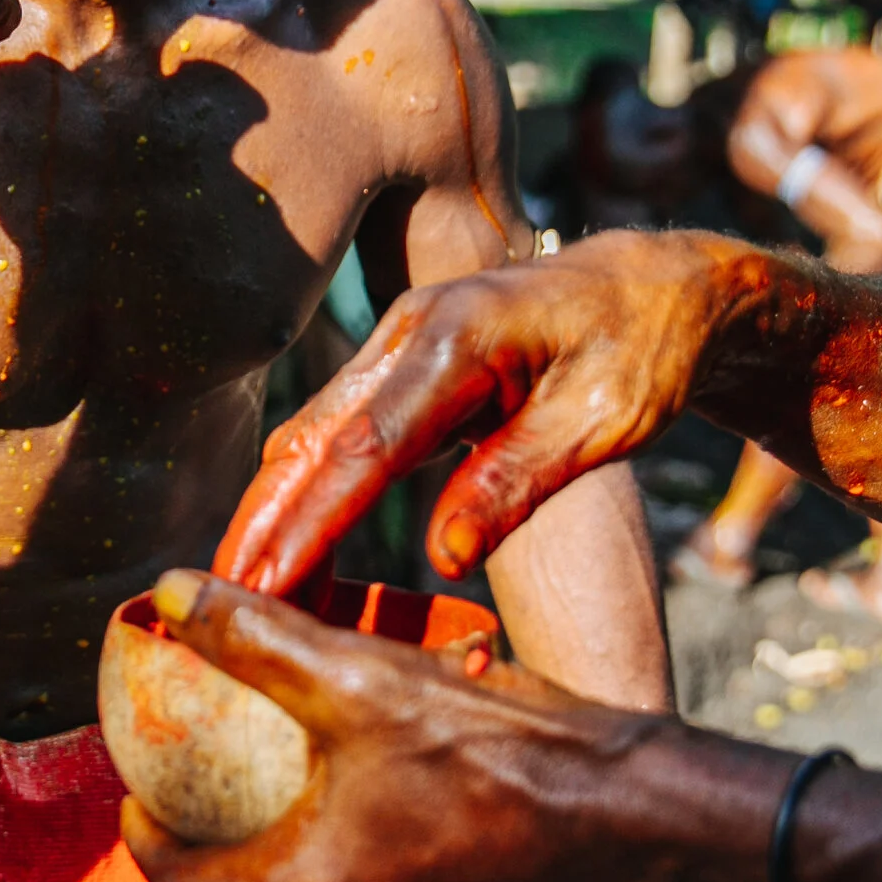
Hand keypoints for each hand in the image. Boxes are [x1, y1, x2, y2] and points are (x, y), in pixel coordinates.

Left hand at [117, 572, 675, 881]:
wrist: (627, 805)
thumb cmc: (493, 747)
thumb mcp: (360, 674)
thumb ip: (255, 636)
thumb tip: (168, 593)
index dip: (147, 841)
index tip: (141, 794)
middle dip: (217, 849)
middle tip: (210, 785)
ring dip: (299, 858)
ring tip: (301, 786)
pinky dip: (375, 866)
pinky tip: (396, 810)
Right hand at [214, 234, 737, 597]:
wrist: (660, 285)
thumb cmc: (643, 349)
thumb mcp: (600, 422)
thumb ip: (516, 483)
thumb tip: (441, 558)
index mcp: (459, 340)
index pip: (366, 447)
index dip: (309, 523)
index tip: (266, 584)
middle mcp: (412, 331)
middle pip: (315, 439)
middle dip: (263, 521)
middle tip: (220, 596)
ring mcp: (401, 345)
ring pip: (316, 435)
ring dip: (276, 509)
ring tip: (243, 584)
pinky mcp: (405, 368)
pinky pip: (341, 432)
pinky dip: (309, 488)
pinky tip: (290, 541)